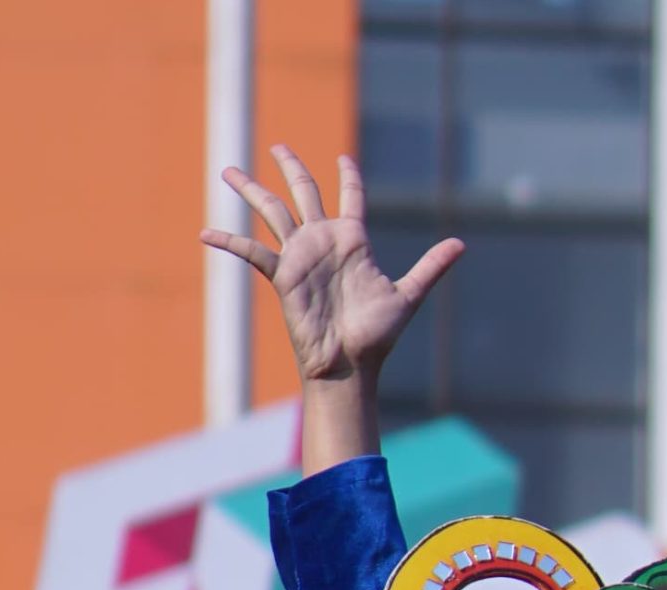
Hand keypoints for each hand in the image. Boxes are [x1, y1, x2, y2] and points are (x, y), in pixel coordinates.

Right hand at [203, 146, 461, 385]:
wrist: (349, 366)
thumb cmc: (376, 337)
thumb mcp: (408, 295)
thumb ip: (431, 266)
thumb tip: (462, 244)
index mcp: (352, 241)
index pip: (350, 198)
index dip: (349, 177)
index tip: (344, 160)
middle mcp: (323, 242)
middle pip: (303, 192)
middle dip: (291, 168)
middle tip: (278, 146)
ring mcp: (300, 256)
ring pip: (273, 211)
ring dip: (251, 189)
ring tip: (228, 169)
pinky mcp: (282, 276)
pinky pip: (251, 251)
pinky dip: (229, 241)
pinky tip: (205, 232)